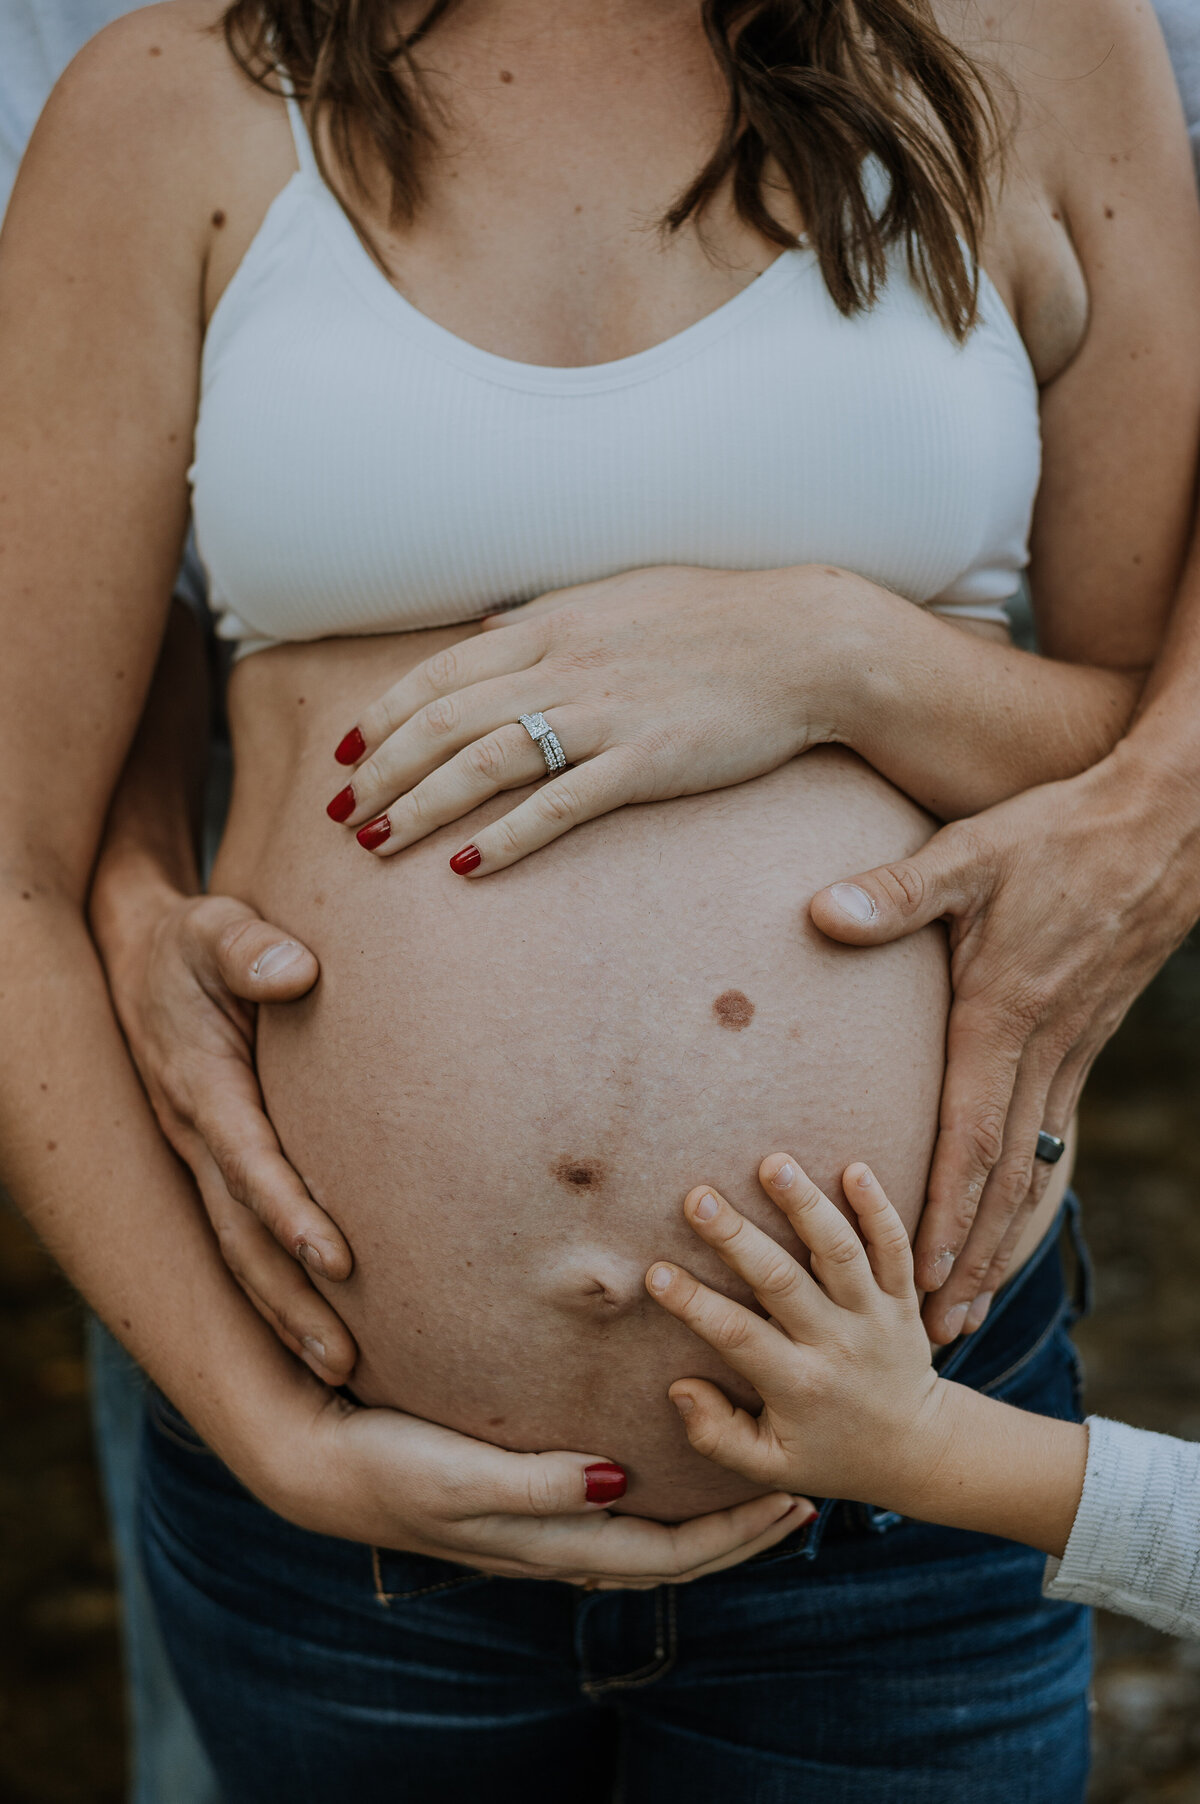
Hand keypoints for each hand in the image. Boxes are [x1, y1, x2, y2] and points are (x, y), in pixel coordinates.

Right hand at [100, 888, 357, 1384]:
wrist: (138, 954)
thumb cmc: (193, 941)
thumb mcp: (214, 927)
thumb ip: (251, 947)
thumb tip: (298, 972)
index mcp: (200, 1083)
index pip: (247, 1161)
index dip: (290, 1213)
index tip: (339, 1260)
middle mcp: (194, 1135)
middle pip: (241, 1236)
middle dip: (289, 1301)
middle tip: (344, 1363)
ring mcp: (198, 1157)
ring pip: (239, 1250)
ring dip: (284, 1312)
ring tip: (340, 1371)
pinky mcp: (212, 1163)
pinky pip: (242, 1236)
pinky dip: (276, 1287)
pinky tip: (318, 1328)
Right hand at [260, 1385, 810, 1589]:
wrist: (317, 1463)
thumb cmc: (386, 1463)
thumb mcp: (458, 1477)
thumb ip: (534, 1484)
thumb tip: (619, 1482)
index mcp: (547, 1543)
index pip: (666, 1555)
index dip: (733, 1536)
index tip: (792, 1499)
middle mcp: (551, 1542)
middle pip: (669, 1554)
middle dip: (738, 1532)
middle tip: (801, 1492)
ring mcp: (535, 1524)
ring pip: (643, 1536)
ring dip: (704, 1516)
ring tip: (751, 1477)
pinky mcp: (518, 1495)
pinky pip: (610, 1507)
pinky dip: (656, 1493)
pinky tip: (664, 1459)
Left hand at [324, 564, 855, 872]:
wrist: (808, 642)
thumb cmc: (718, 616)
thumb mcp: (620, 594)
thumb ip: (547, 613)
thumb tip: (486, 630)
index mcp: (553, 624)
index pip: (439, 673)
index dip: (381, 715)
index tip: (344, 754)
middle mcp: (566, 666)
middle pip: (444, 721)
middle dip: (381, 771)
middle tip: (339, 815)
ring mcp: (605, 715)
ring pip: (484, 764)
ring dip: (420, 807)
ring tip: (376, 846)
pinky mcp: (647, 762)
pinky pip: (560, 805)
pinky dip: (506, 837)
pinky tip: (466, 866)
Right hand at [644, 1154, 942, 1505]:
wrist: (918, 1450)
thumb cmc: (830, 1453)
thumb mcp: (770, 1466)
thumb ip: (717, 1436)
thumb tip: (678, 1388)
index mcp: (798, 1385)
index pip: (738, 1337)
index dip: (695, 1304)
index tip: (655, 1272)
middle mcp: (837, 1344)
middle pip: (783, 1283)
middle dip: (738, 1238)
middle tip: (698, 1196)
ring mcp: (874, 1316)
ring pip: (842, 1254)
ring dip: (807, 1206)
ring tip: (774, 1163)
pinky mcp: (906, 1298)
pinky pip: (897, 1249)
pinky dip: (879, 1209)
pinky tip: (855, 1167)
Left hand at [808, 744, 1199, 1341]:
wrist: (1163, 830)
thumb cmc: (1055, 836)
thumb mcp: (969, 853)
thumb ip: (897, 892)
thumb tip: (823, 912)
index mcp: (1003, 1014)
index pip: (970, 1136)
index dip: (943, 1211)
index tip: (919, 1276)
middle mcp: (1042, 1050)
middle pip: (1006, 1179)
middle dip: (971, 1259)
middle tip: (937, 1330)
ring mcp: (1071, 1054)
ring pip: (1038, 1171)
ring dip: (1004, 1243)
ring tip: (974, 1305)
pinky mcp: (1083, 1045)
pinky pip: (1058, 1141)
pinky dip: (1035, 1196)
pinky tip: (1015, 1223)